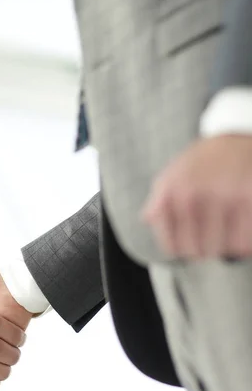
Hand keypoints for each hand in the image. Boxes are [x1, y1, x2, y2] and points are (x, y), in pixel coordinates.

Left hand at [143, 135, 251, 258]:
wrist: (234, 138)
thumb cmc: (199, 163)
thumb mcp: (168, 176)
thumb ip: (156, 202)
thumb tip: (148, 221)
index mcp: (171, 194)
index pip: (172, 245)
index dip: (180, 250)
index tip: (186, 247)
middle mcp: (195, 196)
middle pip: (197, 252)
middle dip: (202, 251)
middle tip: (207, 243)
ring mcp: (224, 197)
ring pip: (224, 249)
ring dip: (224, 248)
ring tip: (224, 236)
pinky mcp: (250, 198)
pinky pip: (246, 241)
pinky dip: (244, 244)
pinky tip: (240, 233)